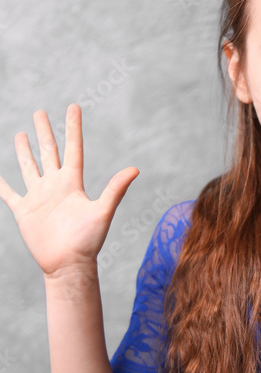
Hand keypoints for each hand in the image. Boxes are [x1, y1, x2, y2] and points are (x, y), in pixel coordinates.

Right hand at [0, 103, 139, 275]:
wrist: (68, 265)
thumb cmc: (88, 241)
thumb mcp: (102, 211)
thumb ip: (115, 189)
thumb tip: (135, 169)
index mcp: (72, 183)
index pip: (72, 148)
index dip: (72, 127)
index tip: (73, 107)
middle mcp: (55, 186)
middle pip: (48, 152)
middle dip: (44, 132)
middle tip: (39, 112)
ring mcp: (38, 197)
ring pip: (29, 167)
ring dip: (24, 151)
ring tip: (21, 134)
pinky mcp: (24, 211)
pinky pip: (8, 193)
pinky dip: (1, 183)